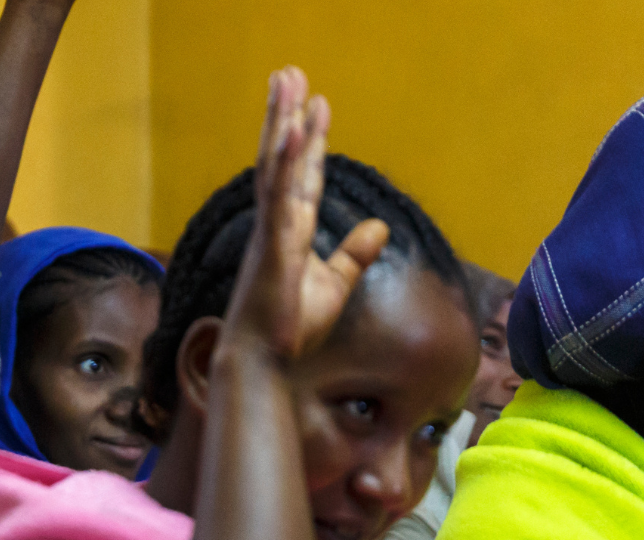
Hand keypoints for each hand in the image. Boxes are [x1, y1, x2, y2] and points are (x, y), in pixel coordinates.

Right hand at [226, 67, 387, 358]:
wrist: (263, 363)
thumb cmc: (289, 329)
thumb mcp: (333, 285)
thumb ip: (354, 254)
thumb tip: (380, 227)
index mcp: (288, 231)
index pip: (302, 176)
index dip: (311, 141)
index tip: (316, 107)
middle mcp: (275, 224)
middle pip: (283, 159)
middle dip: (287, 115)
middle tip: (290, 74)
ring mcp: (271, 233)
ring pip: (276, 168)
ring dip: (283, 123)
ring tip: (289, 84)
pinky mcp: (272, 248)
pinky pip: (279, 199)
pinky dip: (288, 165)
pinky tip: (296, 134)